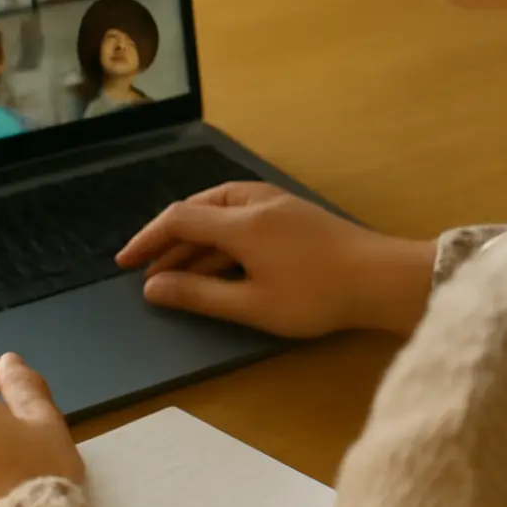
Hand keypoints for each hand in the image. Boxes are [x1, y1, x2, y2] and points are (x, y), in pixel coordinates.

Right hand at [115, 181, 436, 337]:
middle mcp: (254, 202)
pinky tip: (218, 263)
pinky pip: (241, 216)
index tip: (125, 263)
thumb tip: (153, 288)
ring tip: (177, 274)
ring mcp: (276, 204)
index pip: (177, 218)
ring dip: (194, 242)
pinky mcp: (291, 213)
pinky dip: (219, 238)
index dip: (147, 240)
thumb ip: (199, 295)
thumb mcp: (252, 304)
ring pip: (219, 213)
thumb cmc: (317, 295)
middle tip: (147, 272)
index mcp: (240, 221)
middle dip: (167, 242)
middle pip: (196, 211)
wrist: (381, 278)